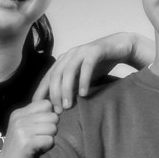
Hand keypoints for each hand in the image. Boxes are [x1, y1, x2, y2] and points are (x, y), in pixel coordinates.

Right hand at [0, 100, 58, 157]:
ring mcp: (21, 129)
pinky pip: (50, 140)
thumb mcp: (24, 129)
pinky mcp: (26, 142)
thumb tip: (59, 109)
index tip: (44, 128)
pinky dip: (47, 148)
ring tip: (38, 146)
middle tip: (40, 139)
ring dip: (49, 139)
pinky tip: (37, 151)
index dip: (50, 116)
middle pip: (52, 116)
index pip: (46, 103)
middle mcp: (19, 118)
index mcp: (19, 113)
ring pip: (53, 128)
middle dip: (51, 129)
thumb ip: (36, 118)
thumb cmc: (19, 152)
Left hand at [33, 33, 153, 111]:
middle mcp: (69, 55)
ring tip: (68, 105)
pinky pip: (87, 67)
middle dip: (54, 94)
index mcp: (63, 61)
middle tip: (58, 110)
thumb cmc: (99, 64)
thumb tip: (59, 105)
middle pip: (55, 75)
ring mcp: (81, 52)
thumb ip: (72, 87)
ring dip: (67, 89)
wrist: (119, 47)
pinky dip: (84, 80)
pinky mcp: (95, 51)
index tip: (39, 108)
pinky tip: (84, 94)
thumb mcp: (82, 78)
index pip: (47, 78)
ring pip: (68, 71)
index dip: (41, 92)